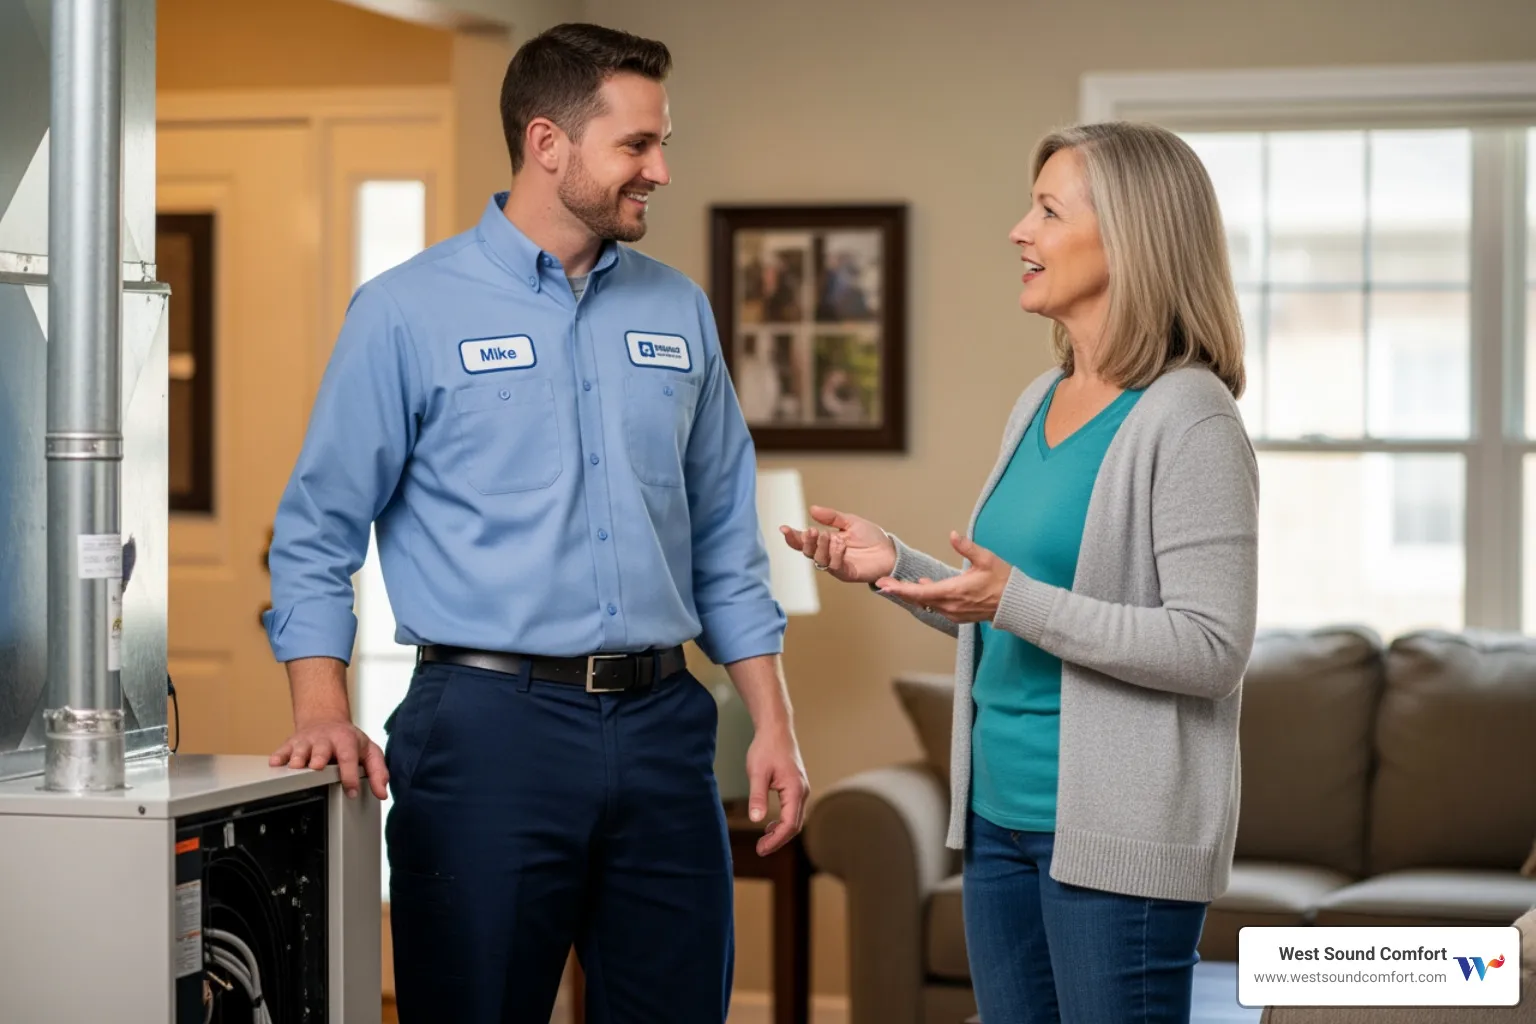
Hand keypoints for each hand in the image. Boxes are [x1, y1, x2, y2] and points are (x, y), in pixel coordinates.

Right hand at [270, 716, 388, 800]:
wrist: (326, 719)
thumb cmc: (349, 740)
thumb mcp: (369, 752)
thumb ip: (378, 772)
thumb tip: (382, 793)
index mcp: (347, 741)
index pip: (349, 758)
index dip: (351, 775)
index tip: (352, 792)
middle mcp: (326, 739)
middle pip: (322, 749)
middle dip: (319, 757)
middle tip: (317, 767)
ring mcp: (308, 740)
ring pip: (301, 749)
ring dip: (298, 758)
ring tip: (296, 766)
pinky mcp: (292, 742)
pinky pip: (283, 749)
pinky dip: (279, 756)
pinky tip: (276, 763)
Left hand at [745, 724, 809, 855]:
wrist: (776, 729)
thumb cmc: (766, 748)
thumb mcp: (757, 773)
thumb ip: (757, 797)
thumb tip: (756, 819)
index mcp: (795, 790)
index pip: (789, 825)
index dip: (775, 840)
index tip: (761, 849)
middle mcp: (802, 791)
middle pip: (795, 826)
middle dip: (778, 840)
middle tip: (760, 849)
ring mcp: (801, 789)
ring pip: (795, 819)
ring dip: (781, 832)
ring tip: (763, 840)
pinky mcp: (797, 786)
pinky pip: (793, 810)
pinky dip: (783, 821)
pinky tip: (770, 825)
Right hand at [779, 505, 895, 583]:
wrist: (889, 551)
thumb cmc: (871, 538)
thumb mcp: (850, 522)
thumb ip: (831, 517)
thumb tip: (812, 509)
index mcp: (826, 542)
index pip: (805, 540)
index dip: (793, 536)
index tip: (784, 528)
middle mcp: (827, 554)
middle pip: (807, 552)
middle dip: (806, 542)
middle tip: (812, 531)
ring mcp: (835, 565)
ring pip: (818, 559)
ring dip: (821, 547)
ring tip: (829, 535)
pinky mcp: (846, 573)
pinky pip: (834, 566)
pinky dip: (835, 555)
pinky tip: (840, 545)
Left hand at [876, 532, 1011, 622]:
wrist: (1015, 603)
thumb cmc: (1002, 580)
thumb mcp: (986, 559)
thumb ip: (967, 547)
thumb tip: (953, 535)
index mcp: (953, 591)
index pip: (919, 593)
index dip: (900, 589)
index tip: (884, 585)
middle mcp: (950, 605)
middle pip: (918, 599)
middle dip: (901, 590)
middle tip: (884, 583)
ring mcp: (954, 612)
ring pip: (927, 603)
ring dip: (914, 594)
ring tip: (901, 584)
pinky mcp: (959, 615)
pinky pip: (937, 606)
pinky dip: (928, 597)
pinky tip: (925, 587)